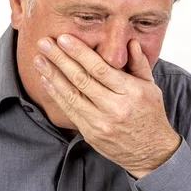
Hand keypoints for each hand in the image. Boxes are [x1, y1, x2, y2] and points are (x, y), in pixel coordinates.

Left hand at [33, 34, 180, 178]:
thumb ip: (139, 63)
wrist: (151, 152)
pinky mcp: (90, 134)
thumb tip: (129, 41)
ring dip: (52, 75)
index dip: (79, 53)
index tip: (64, 38)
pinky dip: (56, 94)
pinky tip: (46, 80)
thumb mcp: (151, 87)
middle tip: (44, 43)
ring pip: (71, 95)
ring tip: (39, 59)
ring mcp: (100, 123)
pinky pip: (69, 111)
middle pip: (81, 79)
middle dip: (60, 59)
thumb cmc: (150, 114)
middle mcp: (114, 108)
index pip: (100, 68)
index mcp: (131, 92)